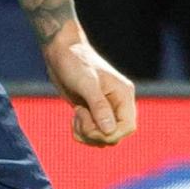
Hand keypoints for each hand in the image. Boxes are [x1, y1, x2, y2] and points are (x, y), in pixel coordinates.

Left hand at [43, 27, 134, 146]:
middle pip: (115, 135)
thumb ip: (99, 106)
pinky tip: (74, 118)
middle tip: (79, 115)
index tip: (91, 125)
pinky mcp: (92, 112)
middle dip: (95, 133)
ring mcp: (105, 109)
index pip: (128, 127)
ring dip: (87, 134)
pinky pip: (93, 134)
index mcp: (123, 95)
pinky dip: (82, 132)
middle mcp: (118, 104)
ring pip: (104, 137)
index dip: (111, 134)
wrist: (61, 51)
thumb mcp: (87, 83)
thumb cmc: (75, 62)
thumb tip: (109, 130)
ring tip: (76, 115)